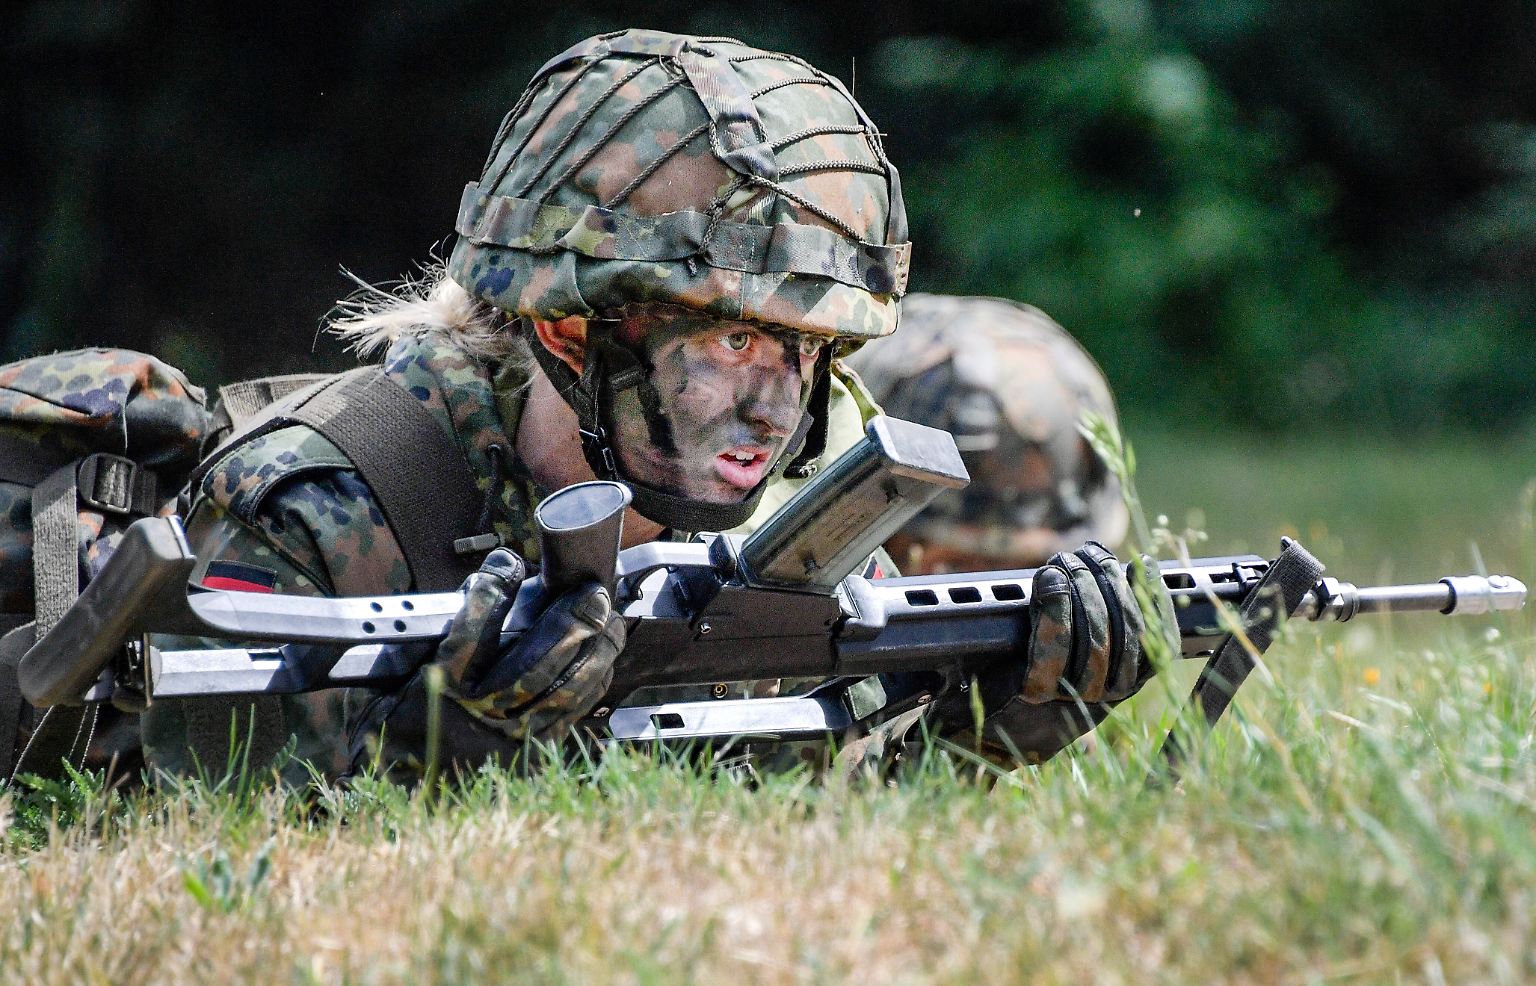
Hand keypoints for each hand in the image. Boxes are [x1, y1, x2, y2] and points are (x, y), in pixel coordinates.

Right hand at [349, 548, 624, 776]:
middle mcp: (477, 717)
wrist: (404, 795)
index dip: (492, 591)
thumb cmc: (394, 733)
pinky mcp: (532, 756)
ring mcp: (509, 740)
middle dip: (567, 625)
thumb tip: (463, 596)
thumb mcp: (384, 682)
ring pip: (562, 692)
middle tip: (589, 593)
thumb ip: (417, 644)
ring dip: (592, 652)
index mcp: (436, 693)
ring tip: (608, 619)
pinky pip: (569, 715)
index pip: (470, 633)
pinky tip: (602, 657)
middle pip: (532, 666)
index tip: (505, 562)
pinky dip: (592, 683)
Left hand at [1020, 541, 1174, 703]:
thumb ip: (1117, 609)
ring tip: (1065, 560)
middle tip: (1088, 552)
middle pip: (1125, 630)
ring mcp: (1075, 693)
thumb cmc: (1051, 662)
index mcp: (1133, 679)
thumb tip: (1140, 567)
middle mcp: (1110, 691)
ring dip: (1079, 586)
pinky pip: (1052, 647)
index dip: (1153, 595)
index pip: (1161, 638)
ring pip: (1092, 634)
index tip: (1142, 562)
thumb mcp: (1092, 636)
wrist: (1004, 704)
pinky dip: (1053, 605)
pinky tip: (1050, 577)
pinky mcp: (1038, 690)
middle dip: (1108, 580)